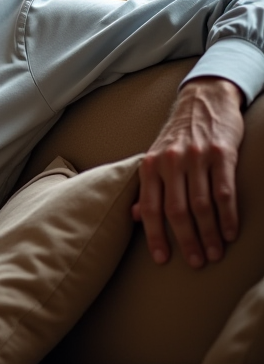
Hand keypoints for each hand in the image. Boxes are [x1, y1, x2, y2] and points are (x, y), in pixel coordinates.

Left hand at [133, 77, 244, 268]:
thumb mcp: (156, 158)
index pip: (150, 208)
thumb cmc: (177, 136)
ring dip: (209, 234)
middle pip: (177, 211)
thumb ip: (148, 187)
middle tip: (196, 262)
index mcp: (150, 166)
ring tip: (214, 254)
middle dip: (186, 240)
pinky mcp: (221, 154)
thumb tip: (135, 216)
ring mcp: (196, 158)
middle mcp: (170, 162)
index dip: (155, 236)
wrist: (203, 101)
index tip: (162, 259)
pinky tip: (229, 233)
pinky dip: (227, 216)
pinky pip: (224, 192)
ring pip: (202, 205)